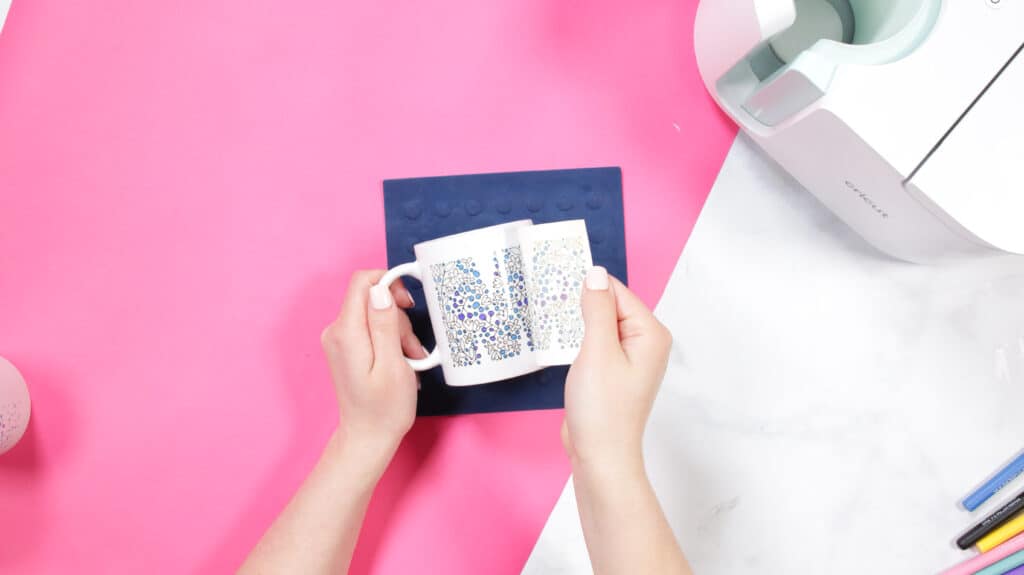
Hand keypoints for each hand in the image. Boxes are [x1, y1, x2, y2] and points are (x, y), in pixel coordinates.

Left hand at [320, 270, 425, 459]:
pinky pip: (372, 328)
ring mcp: (340, 339)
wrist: (367, 437)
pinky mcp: (347, 346)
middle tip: (412, 347)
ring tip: (409, 360)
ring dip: (398, 332)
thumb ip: (384, 324)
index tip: (409, 302)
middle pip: (372, 298)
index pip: (362, 282)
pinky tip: (401, 361)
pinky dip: (390, 340)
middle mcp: (337, 331)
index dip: (389, 282)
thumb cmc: (384, 408)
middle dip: (399, 317)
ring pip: (376, 313)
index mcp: (346, 332)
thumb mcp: (393, 365)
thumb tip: (380, 290)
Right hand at [563, 267, 672, 471]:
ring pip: (600, 324)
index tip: (558, 283)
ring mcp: (630, 358)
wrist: (600, 456)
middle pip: (610, 305)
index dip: (588, 289)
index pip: (616, 292)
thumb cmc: (603, 410)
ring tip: (553, 325)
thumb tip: (595, 274)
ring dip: (578, 324)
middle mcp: (645, 342)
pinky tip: (561, 345)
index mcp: (650, 333)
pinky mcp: (613, 371)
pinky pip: (596, 342)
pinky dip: (578, 340)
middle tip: (551, 305)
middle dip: (582, 306)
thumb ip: (597, 309)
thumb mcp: (597, 351)